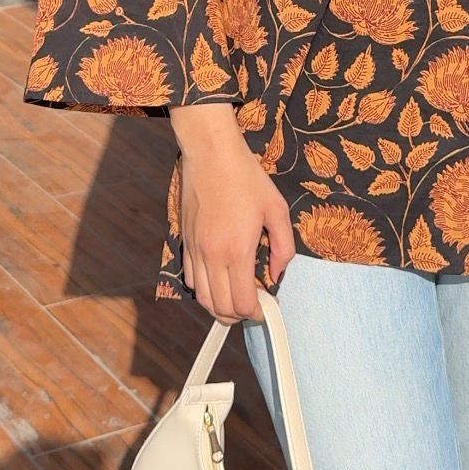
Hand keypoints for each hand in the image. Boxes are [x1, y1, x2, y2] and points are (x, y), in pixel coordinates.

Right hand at [172, 110, 295, 323]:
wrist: (211, 154)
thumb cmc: (246, 178)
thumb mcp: (276, 209)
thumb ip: (283, 247)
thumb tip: (278, 274)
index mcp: (237, 251)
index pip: (242, 304)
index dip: (256, 313)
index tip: (266, 306)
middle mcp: (212, 256)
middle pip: (220, 308)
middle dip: (239, 315)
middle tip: (254, 306)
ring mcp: (195, 250)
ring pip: (203, 298)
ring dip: (220, 307)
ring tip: (236, 298)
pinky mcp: (185, 241)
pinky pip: (191, 279)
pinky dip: (204, 289)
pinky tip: (219, 279)